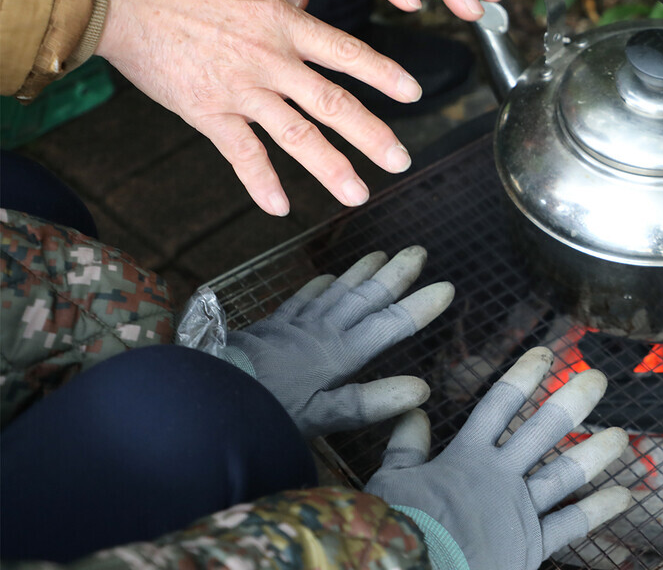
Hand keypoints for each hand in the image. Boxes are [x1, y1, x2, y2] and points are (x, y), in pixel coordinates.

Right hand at [97, 0, 421, 215]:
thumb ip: (281, 20)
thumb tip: (308, 33)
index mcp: (284, 22)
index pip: (347, 51)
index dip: (383, 73)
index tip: (414, 92)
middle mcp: (270, 57)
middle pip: (333, 102)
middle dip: (372, 135)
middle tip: (401, 160)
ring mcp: (241, 88)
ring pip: (297, 134)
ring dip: (332, 167)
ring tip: (358, 194)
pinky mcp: (207, 111)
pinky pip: (242, 154)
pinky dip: (262, 183)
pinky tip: (280, 207)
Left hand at [220, 246, 452, 436]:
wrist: (209, 395)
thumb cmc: (267, 412)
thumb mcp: (322, 417)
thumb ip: (369, 402)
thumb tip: (421, 389)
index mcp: (342, 354)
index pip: (390, 326)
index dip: (419, 308)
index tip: (447, 287)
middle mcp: (324, 332)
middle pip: (367, 298)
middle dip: (396, 276)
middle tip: (419, 252)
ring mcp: (297, 326)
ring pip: (338, 291)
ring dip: (363, 272)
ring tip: (383, 254)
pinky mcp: (272, 327)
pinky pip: (302, 299)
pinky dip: (319, 286)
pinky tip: (327, 277)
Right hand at [365, 347, 632, 569]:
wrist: (417, 568)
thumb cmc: (398, 526)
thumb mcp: (391, 479)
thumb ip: (405, 446)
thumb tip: (414, 412)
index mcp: (467, 456)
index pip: (498, 405)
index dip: (522, 377)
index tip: (544, 354)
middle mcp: (501, 475)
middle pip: (542, 430)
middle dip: (571, 402)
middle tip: (598, 379)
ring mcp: (520, 508)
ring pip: (565, 474)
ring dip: (595, 453)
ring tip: (622, 436)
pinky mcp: (531, 543)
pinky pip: (572, 524)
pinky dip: (599, 510)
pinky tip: (626, 496)